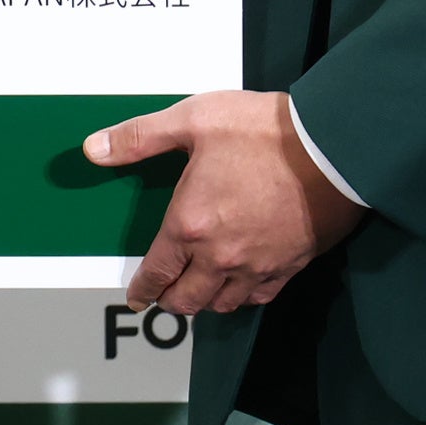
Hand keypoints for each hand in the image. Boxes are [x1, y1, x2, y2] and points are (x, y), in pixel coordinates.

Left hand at [85, 90, 361, 316]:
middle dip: (170, 301)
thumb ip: (140, 138)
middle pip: (188, 300)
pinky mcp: (290, 264)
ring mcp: (258, 264)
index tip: (137, 298)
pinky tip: (241, 285)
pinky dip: (244, 297)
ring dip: (206, 302)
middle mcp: (221, 255)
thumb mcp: (193, 120)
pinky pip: (260, 296)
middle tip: (164, 298)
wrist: (331, 146)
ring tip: (200, 292)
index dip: (143, 289)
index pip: (157, 271)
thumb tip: (94, 149)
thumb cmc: (264, 131)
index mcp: (190, 224)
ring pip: (223, 304)